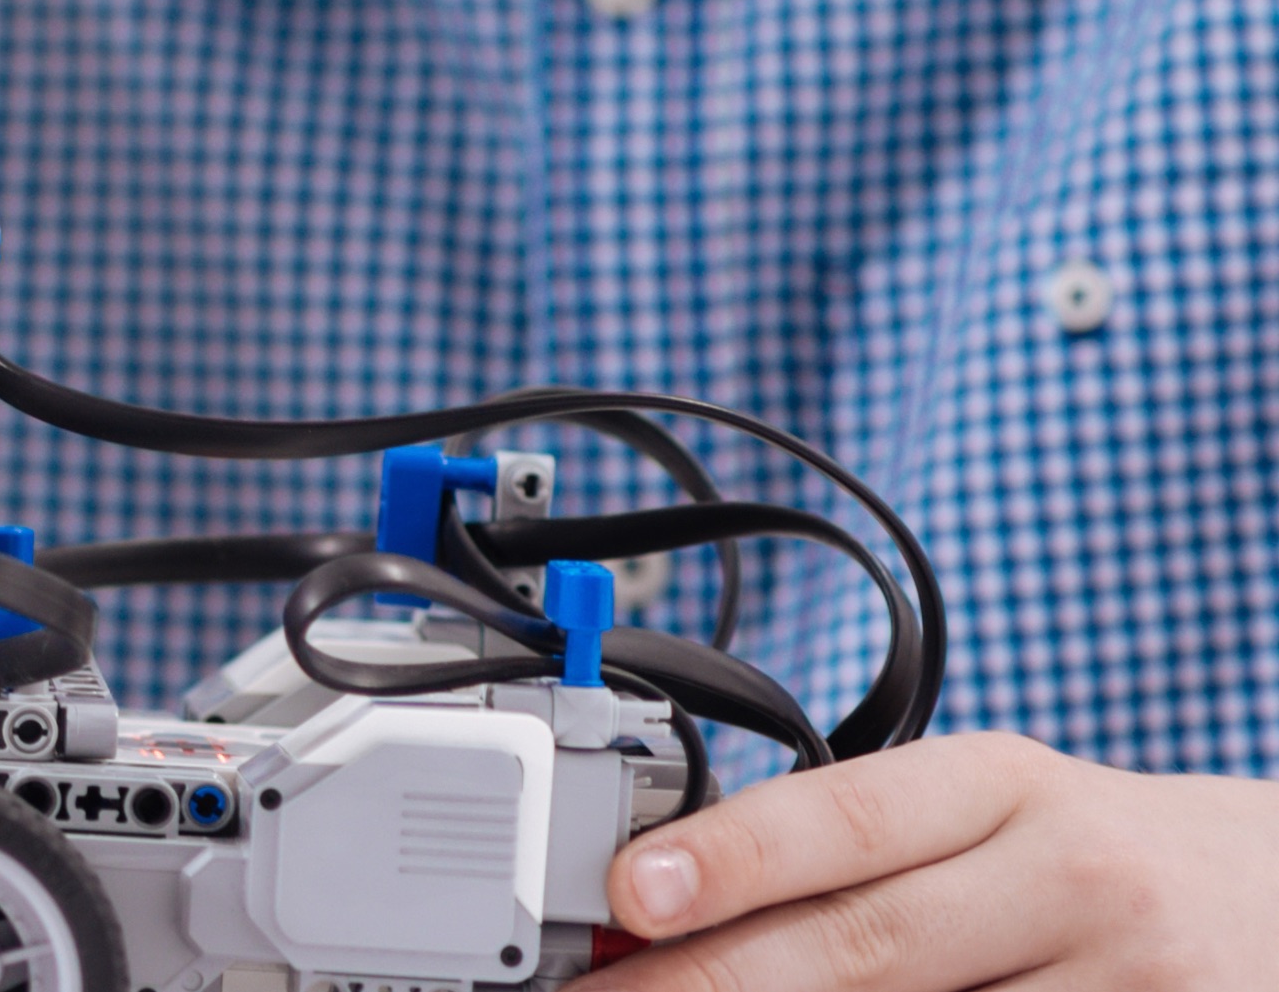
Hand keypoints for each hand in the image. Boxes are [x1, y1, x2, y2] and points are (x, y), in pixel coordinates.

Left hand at [600, 729, 1278, 988]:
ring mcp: (1131, 983)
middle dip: (711, 985)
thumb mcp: (1001, 818)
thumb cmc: (1107, 863)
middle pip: (863, 946)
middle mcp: (1071, 877)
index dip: (729, 857)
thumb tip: (671, 910)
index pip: (847, 815)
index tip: (627, 894)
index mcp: (1006, 786)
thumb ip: (863, 856)